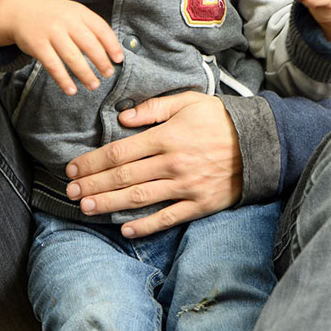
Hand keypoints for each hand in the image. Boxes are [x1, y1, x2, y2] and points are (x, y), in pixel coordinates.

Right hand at [0, 0, 123, 94]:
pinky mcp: (37, 45)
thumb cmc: (52, 16)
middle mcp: (66, 21)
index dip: (112, 45)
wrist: (18, 11)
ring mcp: (51, 32)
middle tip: (108, 75)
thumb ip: (89, 27)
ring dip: (85, 74)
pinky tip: (71, 90)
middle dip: (101, 62)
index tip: (119, 59)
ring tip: (93, 85)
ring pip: (73, 57)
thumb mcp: (72, 13)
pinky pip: (53, 65)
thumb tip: (110, 50)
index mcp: (79, 12)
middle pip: (89, 44)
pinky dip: (63, 80)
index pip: (101, 29)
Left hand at [66, 92, 241, 237]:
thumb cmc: (220, 120)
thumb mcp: (189, 101)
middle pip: (123, 177)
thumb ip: (154, 108)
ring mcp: (186, 186)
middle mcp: (172, 163)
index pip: (119, 152)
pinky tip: (125, 229)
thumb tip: (123, 118)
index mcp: (166, 137)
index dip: (92, 162)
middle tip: (70, 192)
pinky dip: (146, 225)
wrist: (260, 143)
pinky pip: (168, 217)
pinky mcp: (199, 204)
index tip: (73, 169)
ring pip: (139, 198)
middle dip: (93, 184)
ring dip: (109, 204)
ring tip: (86, 208)